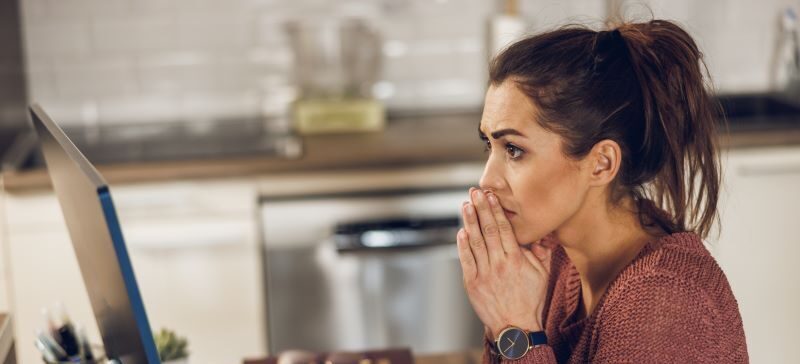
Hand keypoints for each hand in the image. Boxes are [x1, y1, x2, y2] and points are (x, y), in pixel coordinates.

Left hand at [456, 188, 553, 338]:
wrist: (516, 327)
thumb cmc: (531, 300)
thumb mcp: (543, 275)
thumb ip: (541, 253)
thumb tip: (541, 234)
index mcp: (517, 260)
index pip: (505, 229)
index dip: (496, 211)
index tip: (490, 196)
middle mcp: (500, 264)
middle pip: (488, 230)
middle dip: (481, 209)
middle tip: (475, 192)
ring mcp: (484, 274)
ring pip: (475, 242)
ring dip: (469, 222)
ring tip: (466, 205)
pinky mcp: (472, 284)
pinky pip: (466, 260)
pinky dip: (462, 245)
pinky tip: (461, 231)